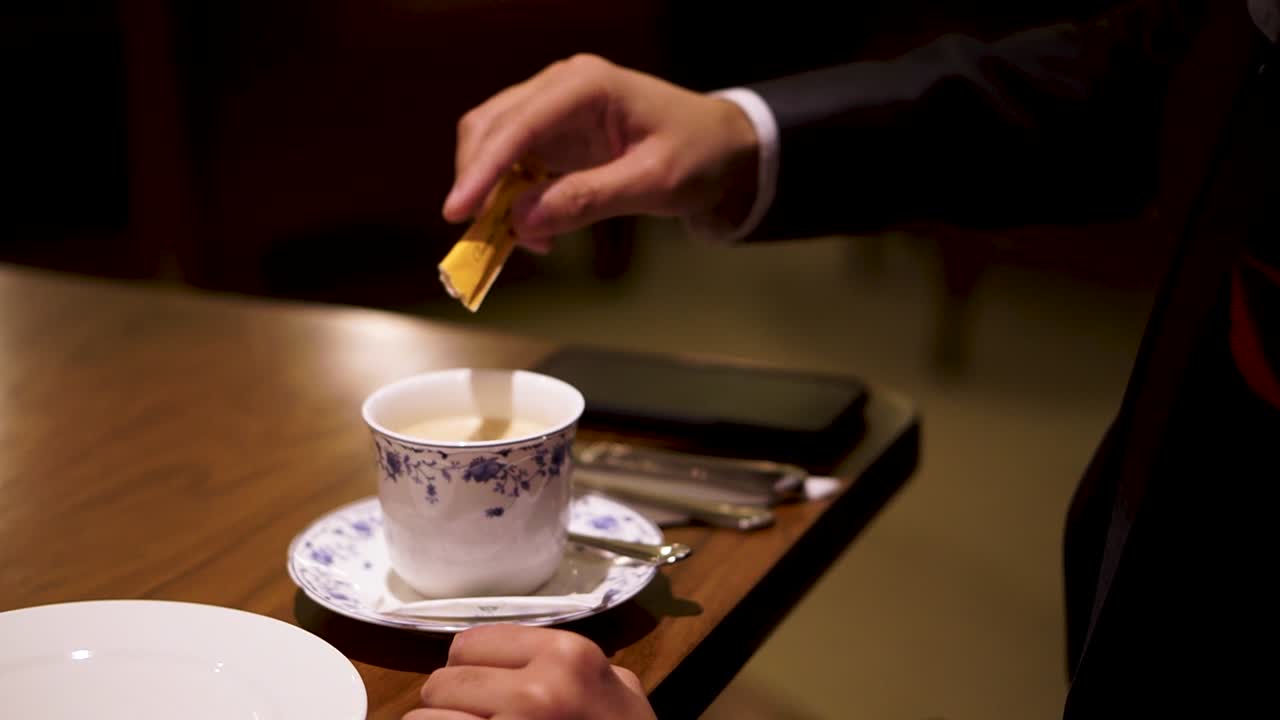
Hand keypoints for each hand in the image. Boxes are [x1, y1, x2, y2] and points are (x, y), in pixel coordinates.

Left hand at [404, 625, 655, 719]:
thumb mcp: (623, 695)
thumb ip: (583, 670)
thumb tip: (541, 659)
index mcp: (568, 656)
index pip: (471, 643)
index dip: (471, 671)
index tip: (484, 691)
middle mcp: (536, 689)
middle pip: (443, 681)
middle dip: (454, 704)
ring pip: (423, 717)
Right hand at [444, 54, 758, 251]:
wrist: (725, 149)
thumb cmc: (699, 156)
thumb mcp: (653, 182)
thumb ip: (588, 199)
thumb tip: (521, 221)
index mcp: (586, 86)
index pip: (518, 125)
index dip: (482, 170)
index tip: (458, 211)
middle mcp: (561, 88)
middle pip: (490, 128)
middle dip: (477, 183)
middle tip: (482, 238)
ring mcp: (554, 111)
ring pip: (493, 145)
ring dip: (493, 195)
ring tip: (520, 242)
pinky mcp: (554, 136)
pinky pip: (514, 165)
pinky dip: (511, 200)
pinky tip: (534, 232)